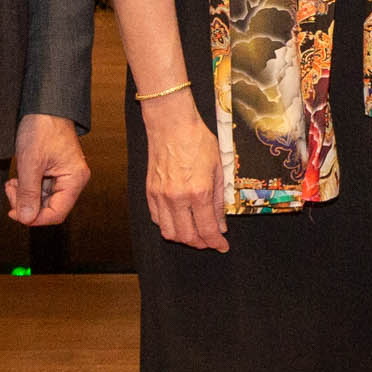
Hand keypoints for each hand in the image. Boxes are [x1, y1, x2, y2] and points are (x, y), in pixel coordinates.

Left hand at [7, 113, 89, 227]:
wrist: (44, 105)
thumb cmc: (42, 128)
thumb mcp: (30, 164)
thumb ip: (28, 193)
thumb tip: (26, 218)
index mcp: (74, 180)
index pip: (56, 213)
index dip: (35, 218)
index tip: (14, 212)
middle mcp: (73, 180)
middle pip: (49, 208)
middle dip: (27, 204)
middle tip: (10, 190)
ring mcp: (64, 176)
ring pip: (43, 199)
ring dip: (25, 195)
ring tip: (12, 182)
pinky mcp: (55, 171)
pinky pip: (41, 188)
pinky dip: (27, 187)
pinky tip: (17, 178)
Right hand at [139, 92, 227, 252]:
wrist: (171, 125)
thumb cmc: (197, 141)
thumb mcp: (218, 169)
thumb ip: (219, 200)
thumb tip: (220, 224)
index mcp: (198, 192)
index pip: (206, 230)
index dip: (216, 243)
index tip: (222, 246)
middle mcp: (177, 198)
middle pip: (187, 236)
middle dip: (201, 244)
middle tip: (210, 242)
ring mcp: (161, 196)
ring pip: (169, 232)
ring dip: (183, 238)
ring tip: (195, 234)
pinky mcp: (150, 192)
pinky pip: (157, 219)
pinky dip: (169, 226)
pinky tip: (179, 221)